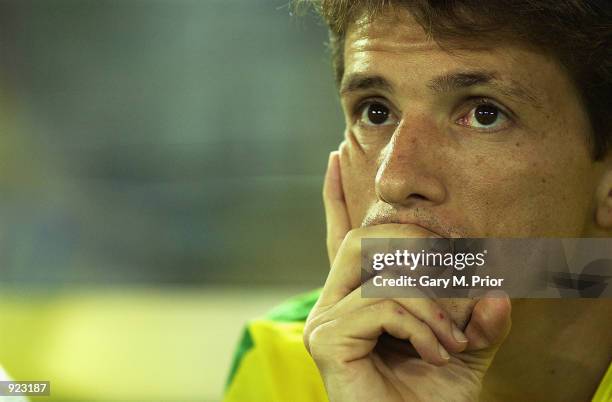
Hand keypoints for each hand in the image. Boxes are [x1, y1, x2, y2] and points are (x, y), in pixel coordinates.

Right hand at [304, 150, 511, 401]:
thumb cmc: (430, 399)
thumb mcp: (466, 351)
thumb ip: (481, 318)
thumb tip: (497, 292)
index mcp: (358, 298)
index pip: (345, 237)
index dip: (337, 198)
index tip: (334, 156)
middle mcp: (333, 303)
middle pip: (366, 237)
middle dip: (419, 246)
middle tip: (458, 286)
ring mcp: (325, 321)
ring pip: (380, 267)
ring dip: (430, 296)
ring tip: (452, 336)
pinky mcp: (326, 339)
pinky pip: (383, 303)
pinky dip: (422, 325)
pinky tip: (435, 354)